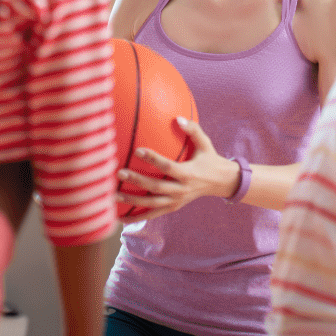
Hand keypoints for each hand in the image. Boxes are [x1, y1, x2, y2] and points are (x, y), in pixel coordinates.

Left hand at [115, 117, 239, 219]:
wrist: (222, 182)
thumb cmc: (210, 159)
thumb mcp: (205, 144)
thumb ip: (193, 130)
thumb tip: (178, 117)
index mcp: (189, 174)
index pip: (168, 167)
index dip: (153, 160)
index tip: (137, 150)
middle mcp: (182, 190)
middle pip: (156, 187)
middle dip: (137, 181)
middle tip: (119, 172)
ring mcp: (177, 201)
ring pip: (151, 203)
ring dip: (132, 201)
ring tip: (113, 195)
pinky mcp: (173, 208)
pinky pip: (153, 214)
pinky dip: (137, 217)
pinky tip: (121, 218)